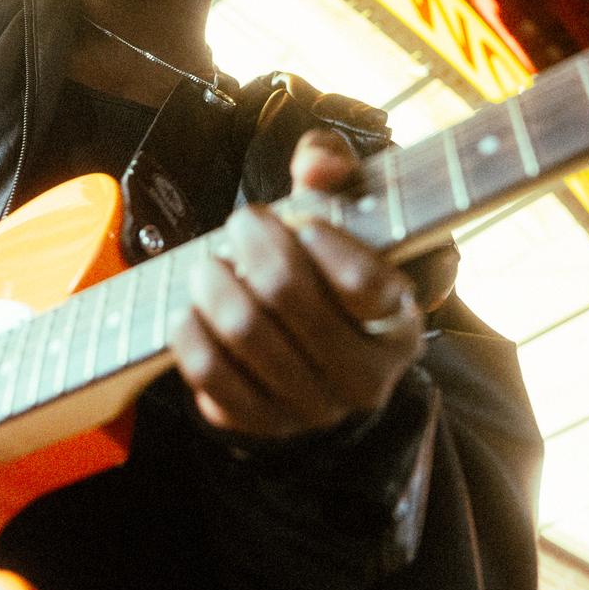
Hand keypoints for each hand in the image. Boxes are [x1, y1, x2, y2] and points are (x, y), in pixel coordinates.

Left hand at [174, 129, 455, 439]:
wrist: (313, 344)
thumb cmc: (331, 262)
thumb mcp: (346, 207)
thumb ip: (335, 168)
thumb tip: (317, 166)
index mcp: (399, 323)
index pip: (364, 284)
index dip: (320, 241)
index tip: (300, 221)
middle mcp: (365, 378)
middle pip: (287, 296)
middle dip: (254, 245)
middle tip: (243, 222)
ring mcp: (312, 407)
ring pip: (244, 332)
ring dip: (214, 283)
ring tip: (209, 262)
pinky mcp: (262, 424)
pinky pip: (211, 377)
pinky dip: (190, 334)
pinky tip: (190, 308)